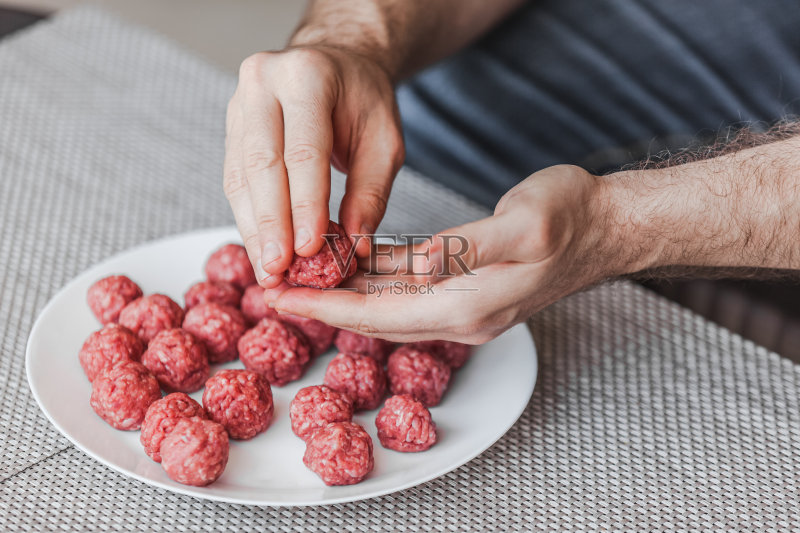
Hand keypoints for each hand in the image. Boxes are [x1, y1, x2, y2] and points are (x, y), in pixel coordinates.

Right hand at [224, 46, 404, 288]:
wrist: (336, 65)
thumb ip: (371, 192)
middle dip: (271, 225)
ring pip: (240, 176)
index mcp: (307, 76)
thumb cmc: (363, 100)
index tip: (309, 249)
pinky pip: (234, 179)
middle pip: (261, 164)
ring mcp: (239, 102)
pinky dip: (249, 218)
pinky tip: (261, 249)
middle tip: (279, 270)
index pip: (303, 151)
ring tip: (269, 272)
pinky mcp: (231, 126)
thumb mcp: (385, 141)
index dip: (304, 205)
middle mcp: (263, 83)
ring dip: (254, 229)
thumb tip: (354, 245)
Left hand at [271, 165, 625, 342]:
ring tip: (299, 278)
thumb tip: (421, 264)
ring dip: (344, 294)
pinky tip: (351, 261)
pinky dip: (376, 278)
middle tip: (270, 292)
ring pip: (389, 304)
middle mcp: (461, 314)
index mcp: (467, 305)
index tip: (277, 299)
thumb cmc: (573, 217)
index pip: (377, 315)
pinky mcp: (469, 286)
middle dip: (322, 306)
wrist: (610, 225)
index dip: (325, 308)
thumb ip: (470, 247)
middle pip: (374, 317)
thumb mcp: (526, 224)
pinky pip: (411, 288)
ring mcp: (465, 303)